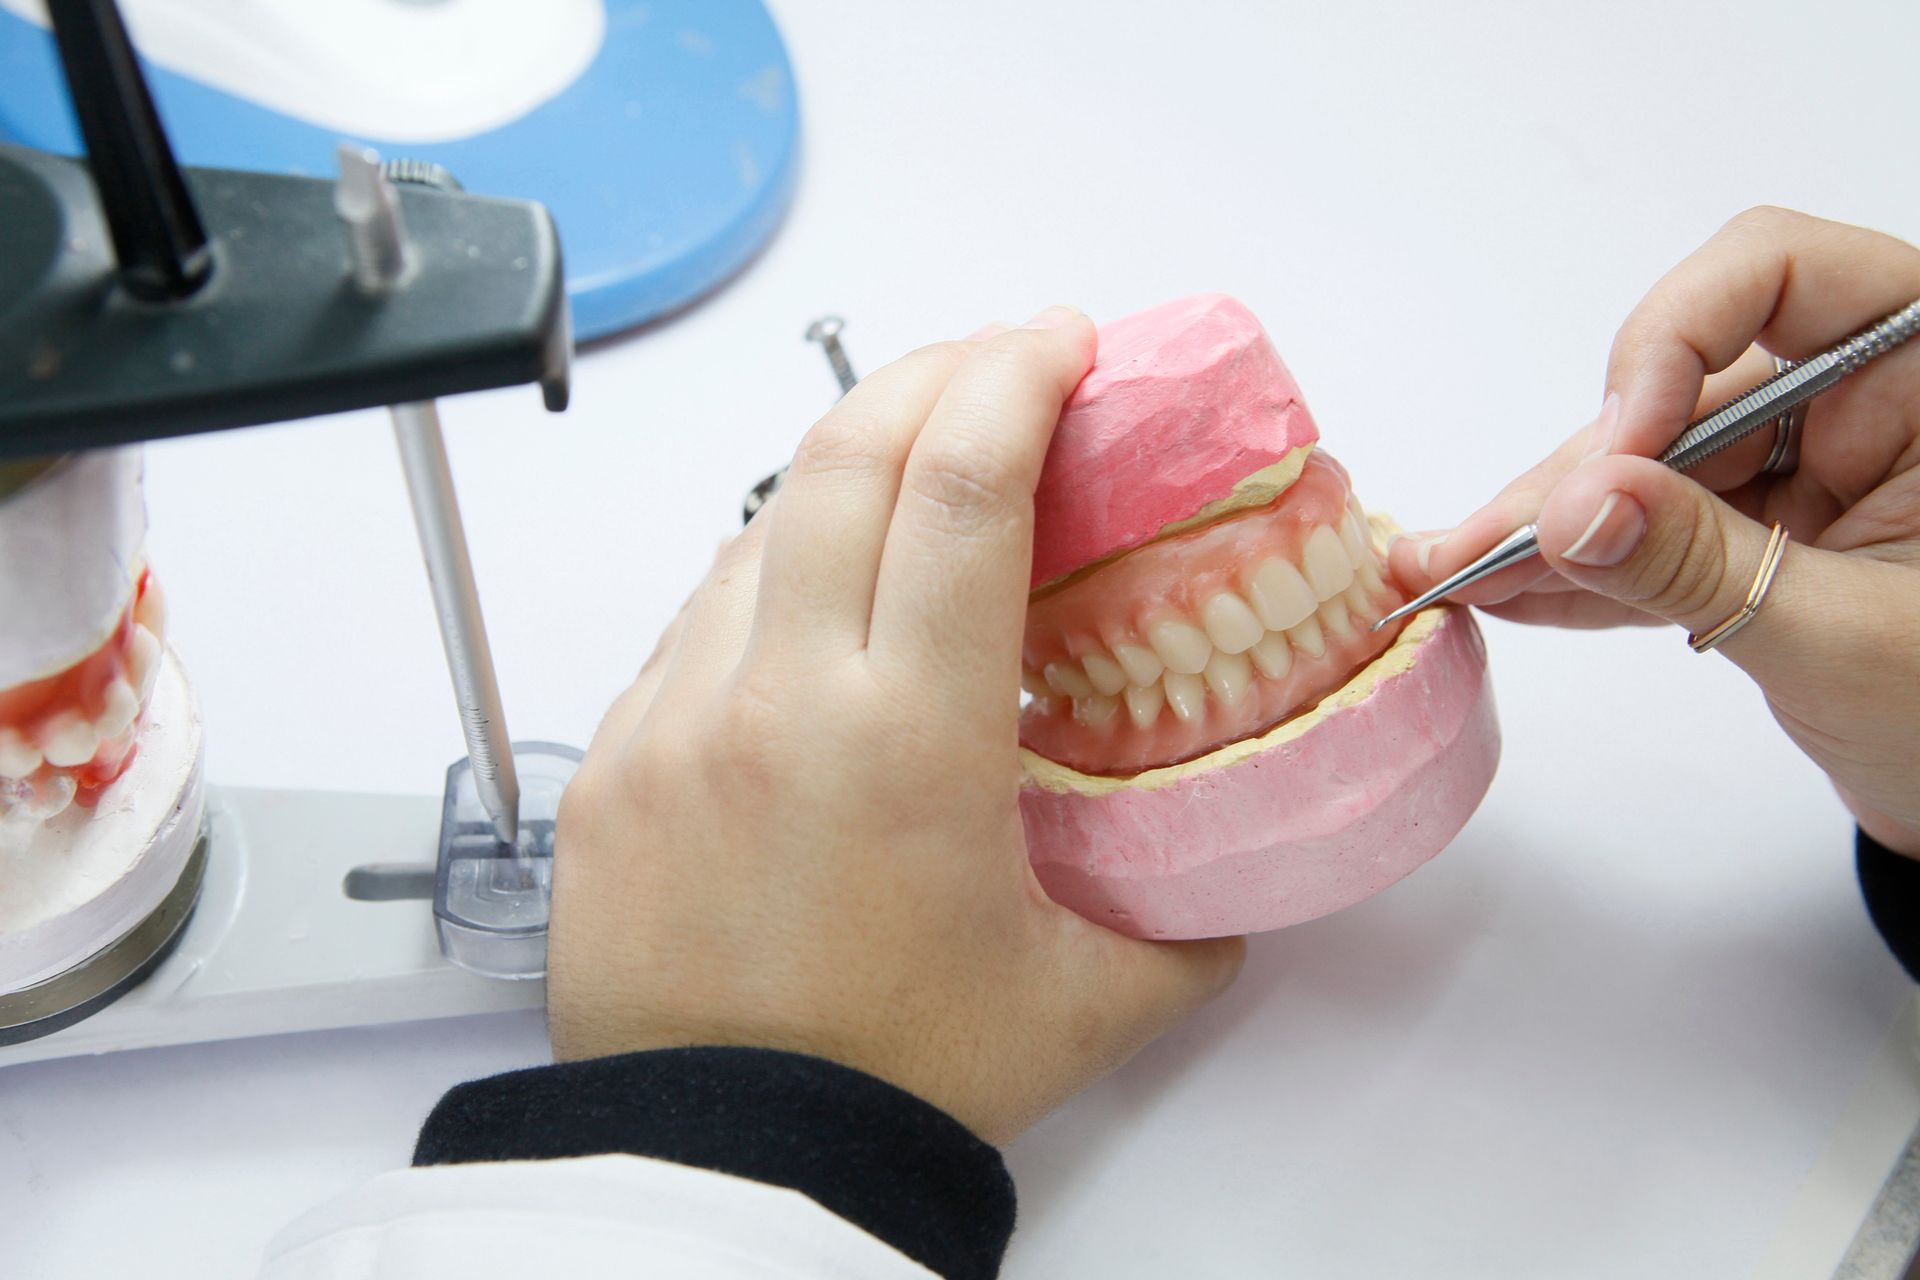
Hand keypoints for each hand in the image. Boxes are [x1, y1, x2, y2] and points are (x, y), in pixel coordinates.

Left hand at [549, 308, 1244, 1144]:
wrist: (725, 1168)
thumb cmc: (896, 1083)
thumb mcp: (1087, 997)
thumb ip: (1188, 919)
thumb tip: (1232, 869)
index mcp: (908, 737)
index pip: (962, 484)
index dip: (1016, 377)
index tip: (1061, 340)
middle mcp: (777, 700)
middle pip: (845, 453)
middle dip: (934, 373)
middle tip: (1000, 369)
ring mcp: (674, 722)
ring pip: (758, 527)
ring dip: (845, 476)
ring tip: (914, 493)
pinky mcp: (615, 763)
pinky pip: (693, 623)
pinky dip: (766, 581)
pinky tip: (815, 618)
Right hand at [1389, 208, 1919, 855]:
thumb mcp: (1849, 640)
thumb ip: (1707, 568)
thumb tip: (1573, 509)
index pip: (1779, 274)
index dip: (1674, 339)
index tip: (1618, 450)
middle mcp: (1862, 399)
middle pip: (1682, 387)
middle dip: (1577, 472)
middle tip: (1473, 546)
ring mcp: (1812, 466)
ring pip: (1652, 463)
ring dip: (1556, 526)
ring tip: (1456, 576)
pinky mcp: (1768, 529)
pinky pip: (1657, 528)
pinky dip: (1587, 568)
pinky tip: (1510, 594)